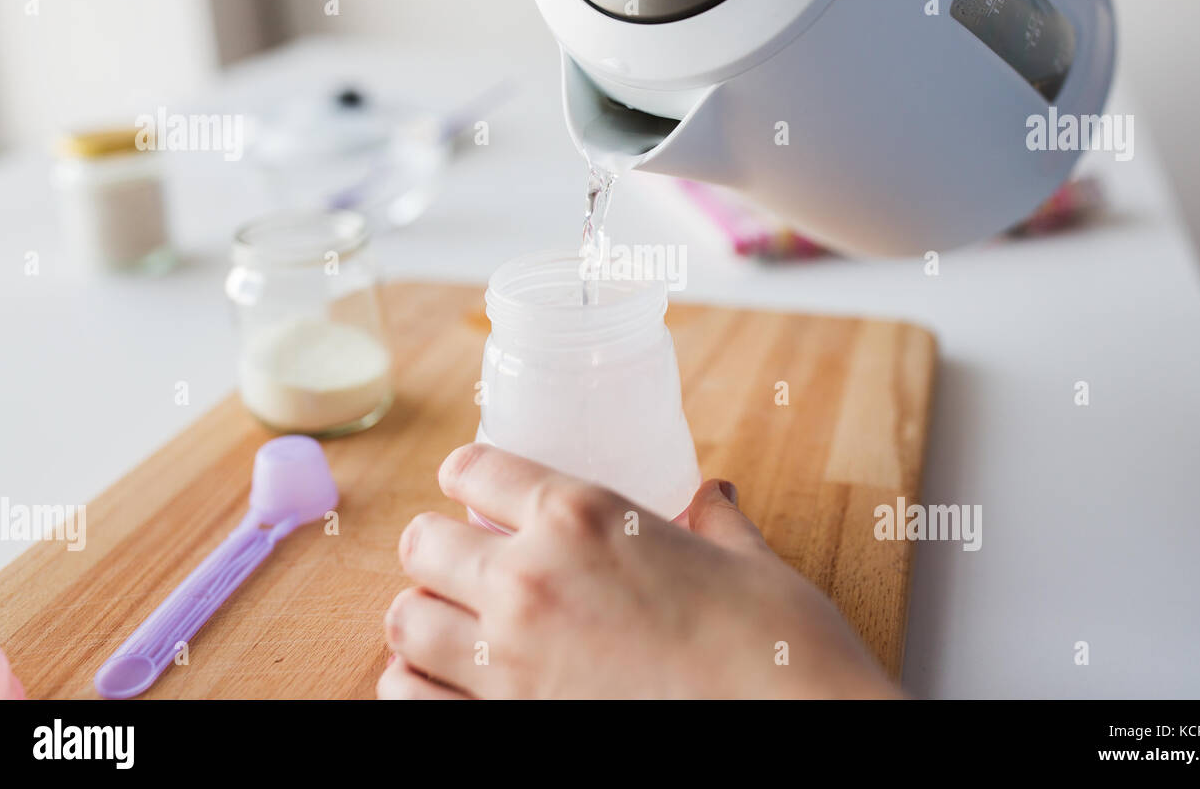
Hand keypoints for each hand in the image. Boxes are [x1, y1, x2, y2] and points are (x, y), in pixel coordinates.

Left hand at [379, 444, 901, 698]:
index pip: (475, 468)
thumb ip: (714, 523)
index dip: (467, 473)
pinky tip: (445, 683)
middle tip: (465, 561)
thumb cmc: (778, 648)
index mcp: (582, 516)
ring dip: (424, 617)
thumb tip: (712, 495)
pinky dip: (415, 686)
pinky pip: (407, 699)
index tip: (470, 486)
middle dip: (438, 549)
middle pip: (422, 543)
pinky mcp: (503, 726)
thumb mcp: (748, 564)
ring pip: (405, 621)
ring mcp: (508, 662)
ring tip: (454, 623)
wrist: (795, 730)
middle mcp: (529, 579)